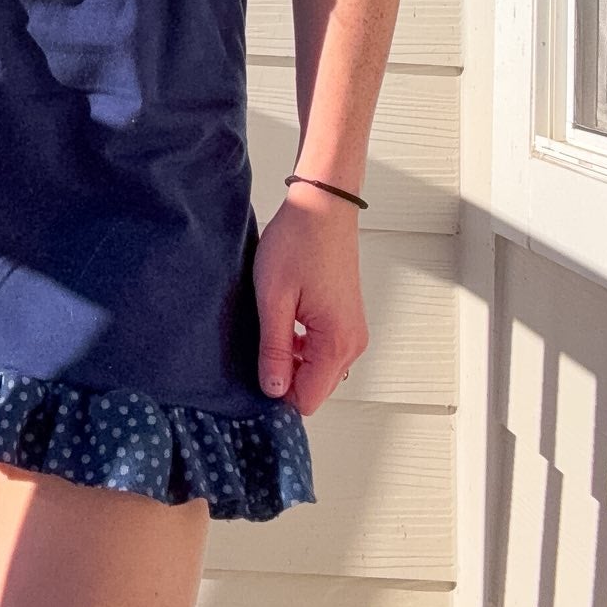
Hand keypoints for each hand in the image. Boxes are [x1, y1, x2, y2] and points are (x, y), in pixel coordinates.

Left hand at [252, 186, 368, 412]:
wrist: (323, 206)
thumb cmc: (299, 242)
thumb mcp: (274, 299)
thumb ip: (274, 350)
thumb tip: (272, 390)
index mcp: (337, 343)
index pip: (306, 399)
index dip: (277, 393)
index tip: (253, 373)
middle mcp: (353, 343)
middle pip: (314, 388)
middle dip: (284, 378)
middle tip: (257, 349)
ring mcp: (352, 331)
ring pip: (317, 370)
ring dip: (291, 360)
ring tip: (269, 328)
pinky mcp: (346, 319)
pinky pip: (322, 351)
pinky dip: (300, 347)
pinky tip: (282, 323)